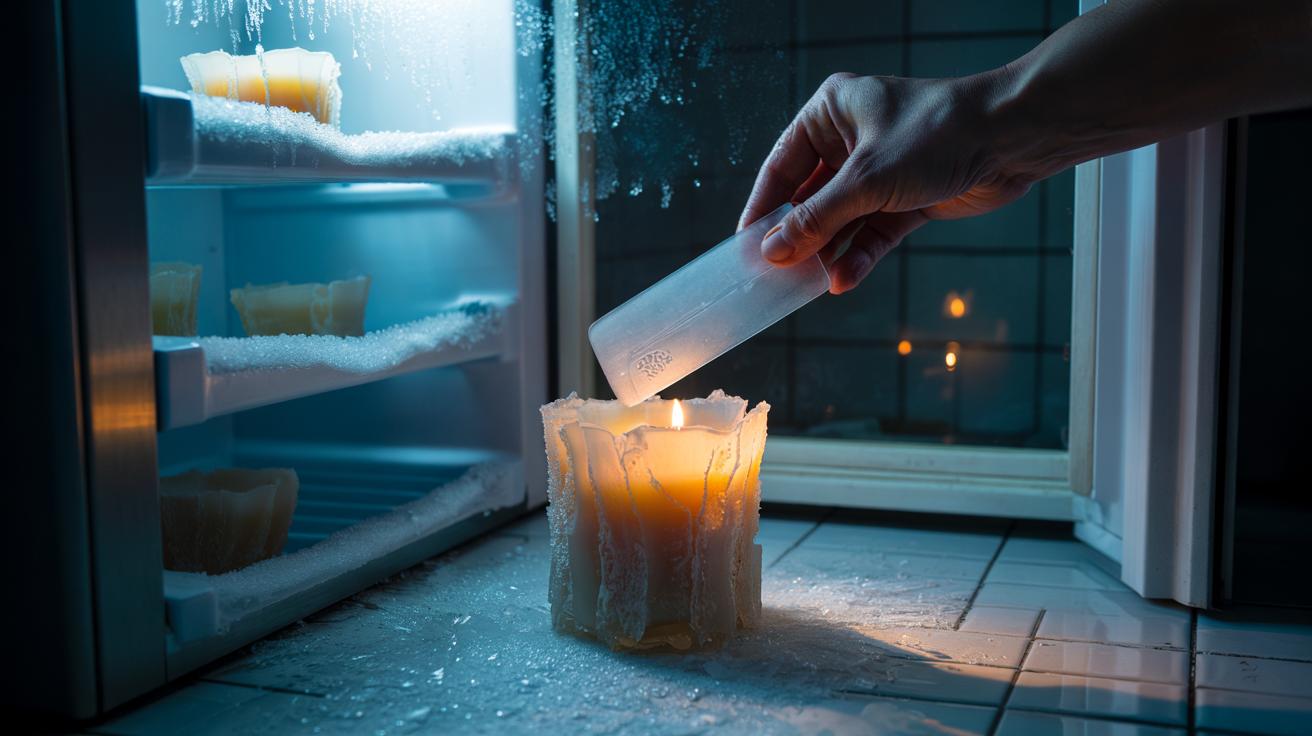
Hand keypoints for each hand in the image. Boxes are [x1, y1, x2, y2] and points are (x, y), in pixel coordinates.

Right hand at [739, 72, 1035, 293]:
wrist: (1011, 139)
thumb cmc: (936, 135)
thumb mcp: (865, 180)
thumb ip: (817, 219)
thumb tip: (774, 251)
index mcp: (831, 113)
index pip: (782, 166)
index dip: (764, 207)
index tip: (747, 246)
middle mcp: (852, 139)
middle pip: (810, 197)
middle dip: (798, 236)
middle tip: (776, 273)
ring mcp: (881, 172)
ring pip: (842, 220)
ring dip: (828, 252)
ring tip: (808, 284)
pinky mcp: (907, 199)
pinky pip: (873, 233)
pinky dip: (859, 256)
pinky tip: (843, 280)